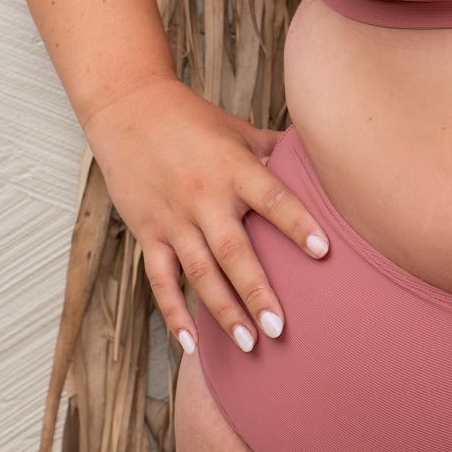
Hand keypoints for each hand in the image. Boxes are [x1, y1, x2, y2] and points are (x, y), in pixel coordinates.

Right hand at [81, 77, 329, 356]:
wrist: (127, 108)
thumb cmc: (192, 118)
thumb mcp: (239, 128)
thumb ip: (276, 150)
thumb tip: (323, 155)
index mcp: (233, 168)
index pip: (272, 198)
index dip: (298, 223)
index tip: (323, 251)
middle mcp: (204, 196)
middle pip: (233, 250)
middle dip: (257, 291)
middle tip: (280, 328)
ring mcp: (173, 218)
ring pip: (200, 273)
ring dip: (223, 311)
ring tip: (248, 344)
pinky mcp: (147, 232)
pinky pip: (160, 279)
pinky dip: (174, 312)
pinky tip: (192, 343)